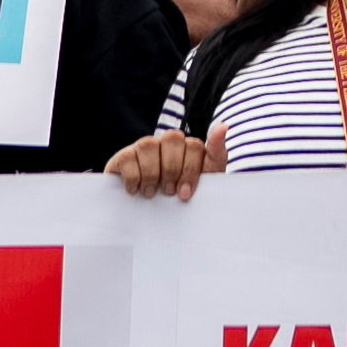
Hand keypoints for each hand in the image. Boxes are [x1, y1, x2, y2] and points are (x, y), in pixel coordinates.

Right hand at [107, 125, 226, 198]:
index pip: (194, 146)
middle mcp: (166, 143)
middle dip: (172, 169)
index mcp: (188, 147)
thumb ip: (216, 153)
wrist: (153, 220)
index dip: (190, 171)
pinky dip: (134, 177)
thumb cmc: (182, 196)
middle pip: (172, 139)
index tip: (185, 194)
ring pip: (149, 144)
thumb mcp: (205, 179)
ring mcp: (144, 147)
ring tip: (152, 193)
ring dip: (152, 173)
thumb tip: (223, 126)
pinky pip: (128, 157)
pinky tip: (135, 190)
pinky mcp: (123, 157)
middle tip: (169, 191)